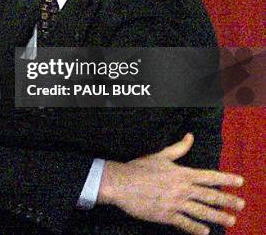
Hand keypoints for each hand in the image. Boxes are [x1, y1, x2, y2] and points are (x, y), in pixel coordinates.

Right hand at [99, 133, 244, 234]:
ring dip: (218, 216)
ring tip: (230, 220)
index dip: (226, 179)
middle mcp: (182, 189)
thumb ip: (178, 148)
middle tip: (241, 204)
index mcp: (182, 174)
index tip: (240, 181)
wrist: (121, 183)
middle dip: (227, 200)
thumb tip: (190, 136)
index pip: (209, 176)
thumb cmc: (139, 168)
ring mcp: (175, 203)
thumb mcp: (160, 155)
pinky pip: (185, 223)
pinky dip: (196, 228)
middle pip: (210, 196)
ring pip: (202, 211)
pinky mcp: (166, 215)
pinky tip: (205, 232)